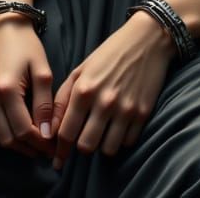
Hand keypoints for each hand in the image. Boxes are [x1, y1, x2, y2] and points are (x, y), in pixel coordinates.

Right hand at [0, 13, 56, 159]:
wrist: (2, 25)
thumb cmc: (26, 45)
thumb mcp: (42, 70)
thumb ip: (44, 103)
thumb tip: (46, 134)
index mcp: (6, 89)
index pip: (23, 130)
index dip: (40, 143)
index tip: (53, 146)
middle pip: (7, 139)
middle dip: (28, 148)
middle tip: (45, 148)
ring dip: (14, 145)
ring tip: (32, 143)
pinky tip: (15, 131)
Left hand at [50, 11, 175, 171]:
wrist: (147, 39)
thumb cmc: (110, 53)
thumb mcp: (81, 70)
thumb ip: (63, 99)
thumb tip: (51, 129)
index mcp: (84, 90)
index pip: (66, 133)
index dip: (59, 151)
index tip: (58, 161)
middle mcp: (104, 102)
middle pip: (86, 146)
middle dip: (81, 147)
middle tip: (83, 139)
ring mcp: (125, 109)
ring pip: (108, 150)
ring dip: (102, 144)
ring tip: (103, 132)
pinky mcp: (143, 113)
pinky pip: (128, 142)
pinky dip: (122, 139)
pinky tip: (119, 125)